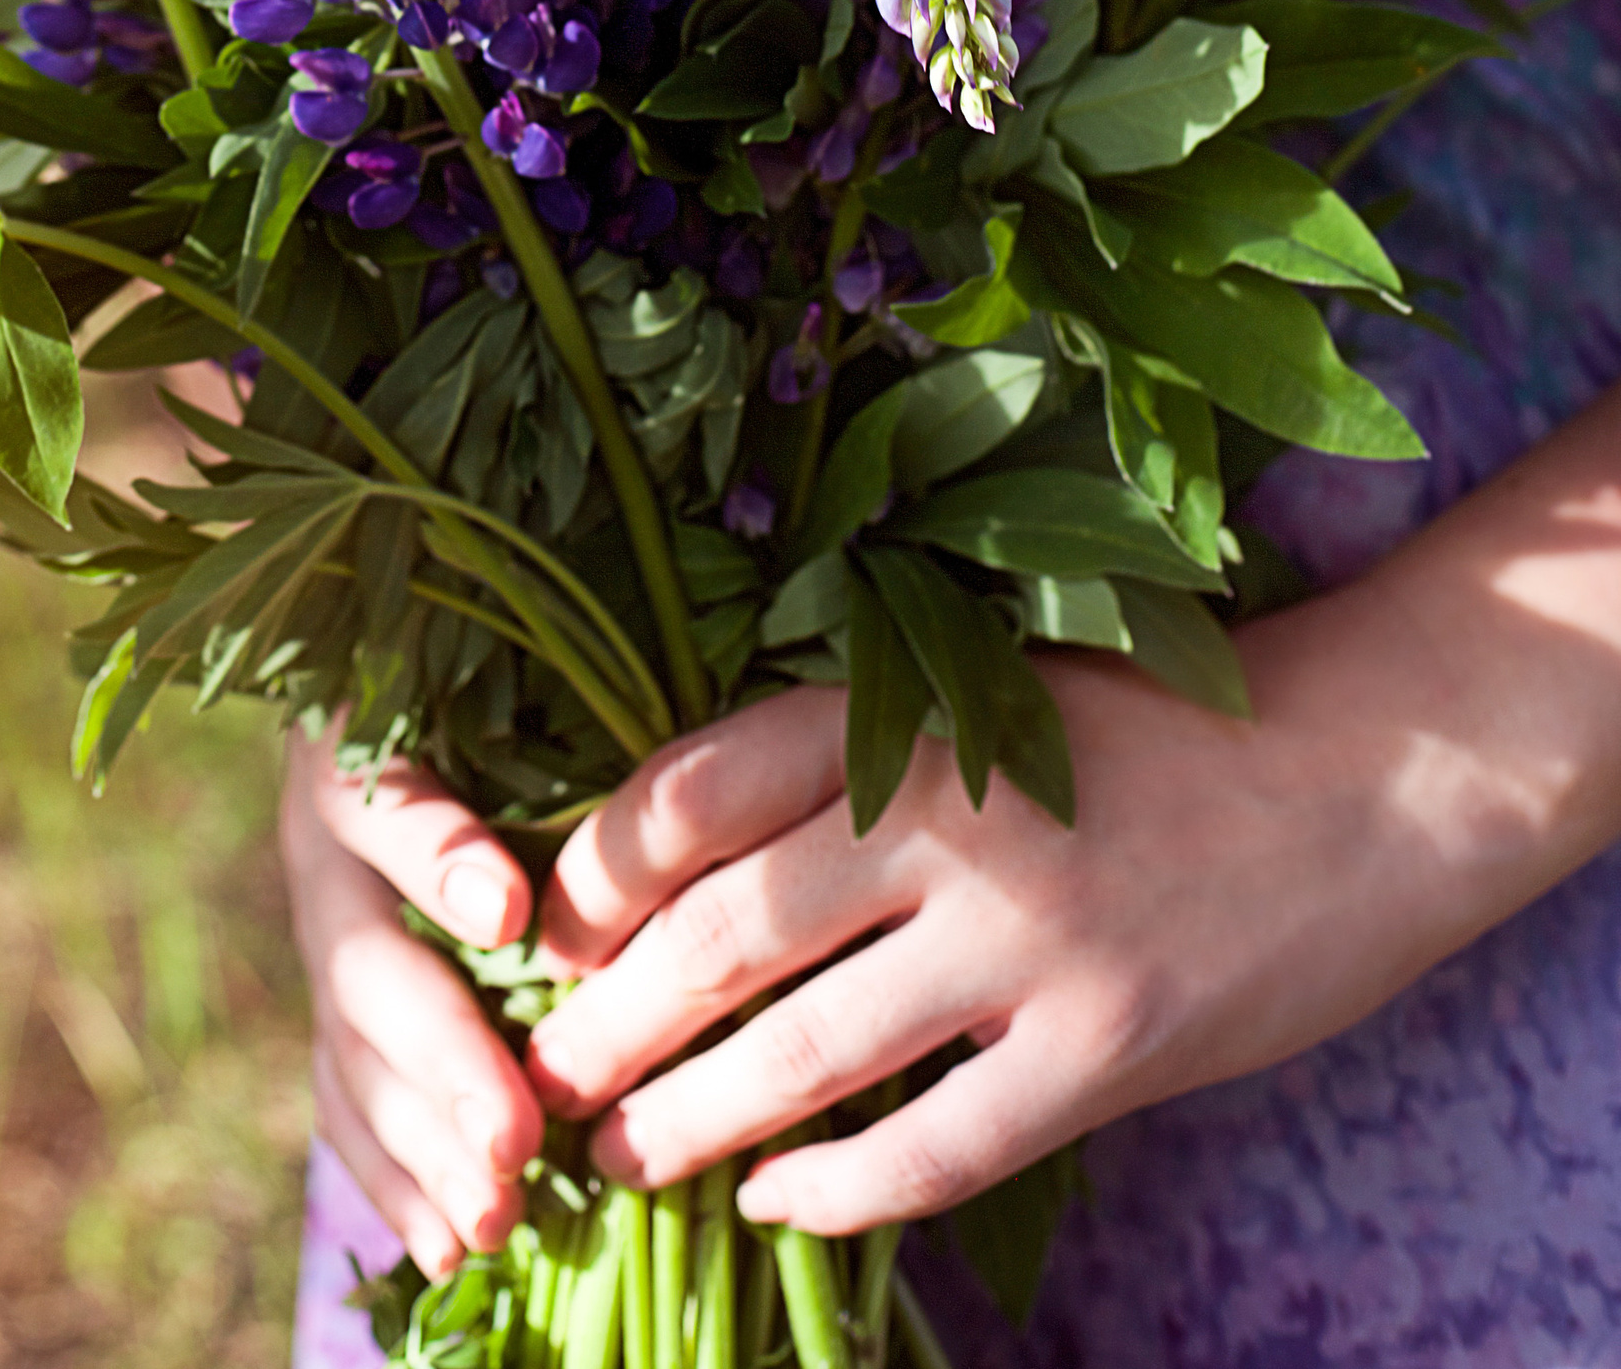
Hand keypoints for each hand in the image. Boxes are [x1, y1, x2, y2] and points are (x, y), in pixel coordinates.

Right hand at [279, 729, 545, 1277]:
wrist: (382, 723)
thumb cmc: (466, 701)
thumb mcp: (489, 700)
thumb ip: (515, 759)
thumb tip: (536, 875)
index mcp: (354, 760)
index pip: (390, 804)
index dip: (441, 858)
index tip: (510, 908)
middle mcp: (322, 863)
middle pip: (369, 968)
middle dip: (443, 1063)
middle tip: (513, 1141)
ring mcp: (320, 950)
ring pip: (352, 1061)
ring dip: (421, 1150)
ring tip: (491, 1223)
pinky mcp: (332, 1022)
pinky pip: (346, 1110)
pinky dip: (393, 1187)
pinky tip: (444, 1253)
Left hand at [526, 409, 1620, 1239]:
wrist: (1362, 768)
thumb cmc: (1156, 726)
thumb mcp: (985, 697)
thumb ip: (853, 762)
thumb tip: (682, 856)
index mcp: (907, 716)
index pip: (695, 791)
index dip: (596, 872)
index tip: (539, 936)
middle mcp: (950, 823)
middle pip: (723, 934)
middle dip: (609, 1020)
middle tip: (539, 1076)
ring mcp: (1028, 942)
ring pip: (807, 1054)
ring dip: (693, 1120)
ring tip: (618, 1158)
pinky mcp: (1103, 1048)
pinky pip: (936, 1146)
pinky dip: (839, 1190)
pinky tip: (779, 1205)